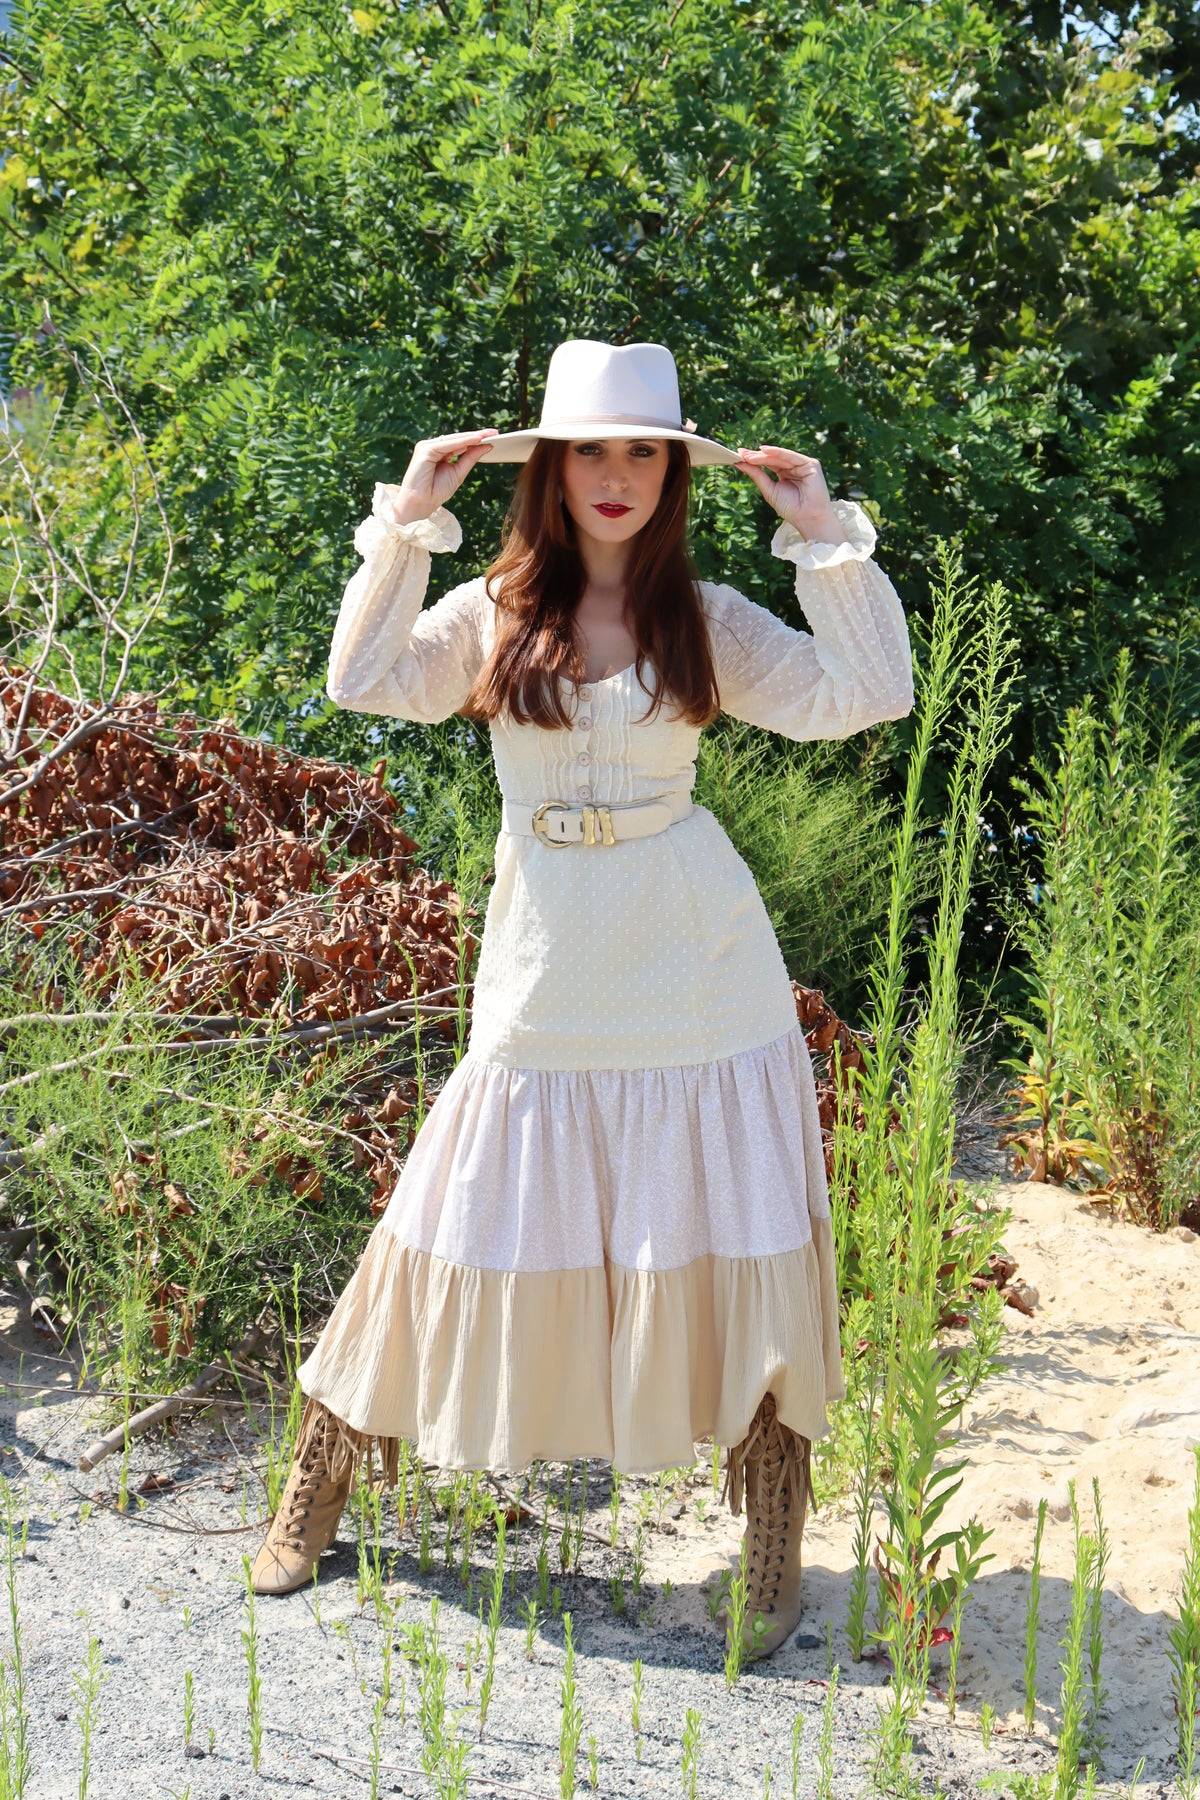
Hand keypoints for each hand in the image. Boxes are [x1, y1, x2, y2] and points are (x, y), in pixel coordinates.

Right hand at [384, 429, 498, 526]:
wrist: (420, 503)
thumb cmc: (436, 492)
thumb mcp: (458, 473)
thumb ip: (470, 458)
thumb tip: (487, 446)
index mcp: (439, 453)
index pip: (460, 443)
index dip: (476, 440)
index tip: (493, 437)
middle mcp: (432, 447)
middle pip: (458, 439)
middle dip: (477, 435)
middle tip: (495, 432)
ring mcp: (427, 447)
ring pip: (454, 439)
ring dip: (472, 436)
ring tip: (489, 434)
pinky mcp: (425, 449)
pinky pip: (448, 444)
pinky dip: (463, 441)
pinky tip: (476, 439)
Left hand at [734, 444, 848, 543]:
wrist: (807, 518)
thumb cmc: (790, 508)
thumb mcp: (769, 490)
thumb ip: (757, 476)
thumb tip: (741, 463)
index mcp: (785, 473)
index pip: (768, 463)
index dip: (754, 459)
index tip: (738, 456)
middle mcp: (794, 467)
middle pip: (772, 458)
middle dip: (756, 456)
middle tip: (741, 453)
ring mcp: (802, 464)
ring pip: (779, 456)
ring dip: (763, 455)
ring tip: (748, 455)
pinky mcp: (810, 464)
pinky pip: (790, 456)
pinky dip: (777, 452)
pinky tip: (764, 451)